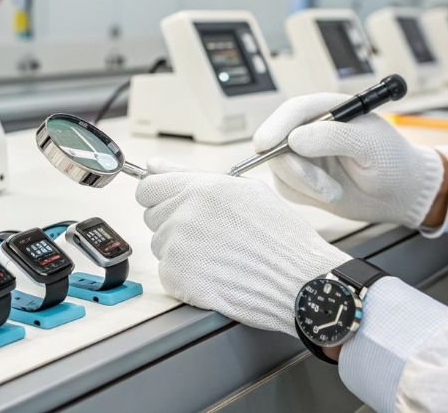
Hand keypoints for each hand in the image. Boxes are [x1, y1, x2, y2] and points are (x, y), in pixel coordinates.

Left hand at [135, 160, 350, 335]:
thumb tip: (153, 165)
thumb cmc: (281, 237)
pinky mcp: (178, 277)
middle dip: (173, 222)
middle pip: (152, 216)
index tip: (171, 204)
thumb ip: (192, 175)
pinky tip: (214, 274)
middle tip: (210, 234)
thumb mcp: (246, 190)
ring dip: (180, 250)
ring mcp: (178, 247)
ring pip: (160, 245)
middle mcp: (185, 214)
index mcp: (201, 188)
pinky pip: (167, 272)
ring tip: (218, 255)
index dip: (160, 196)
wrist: (299, 282)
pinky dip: (184, 276)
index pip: (148, 186)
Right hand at [252, 93, 445, 227]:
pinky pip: (285, 187)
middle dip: (295, 167)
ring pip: (279, 168)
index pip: (293, 112)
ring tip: (334, 190)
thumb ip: (334, 137)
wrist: (400, 194)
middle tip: (322, 185)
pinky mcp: (301, 179)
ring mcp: (304, 156)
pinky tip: (329, 194)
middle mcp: (311, 131)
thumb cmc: (392, 161)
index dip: (276, 126)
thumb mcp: (370, 145)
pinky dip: (303, 195)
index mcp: (328, 110)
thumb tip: (295, 139)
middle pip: (277, 141)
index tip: (267, 144)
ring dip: (304, 185)